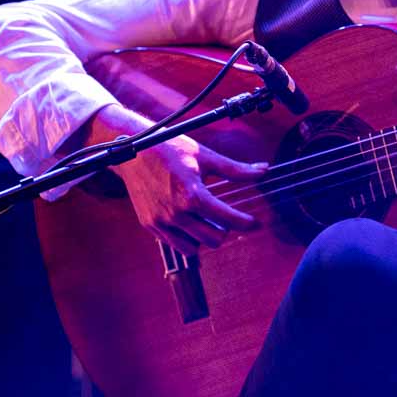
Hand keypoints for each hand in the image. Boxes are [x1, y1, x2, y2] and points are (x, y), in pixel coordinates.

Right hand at [86, 104, 263, 251]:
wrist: (133, 151)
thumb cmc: (169, 149)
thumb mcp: (205, 156)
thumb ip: (235, 169)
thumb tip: (263, 170)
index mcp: (193, 196)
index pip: (228, 219)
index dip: (247, 223)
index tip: (256, 223)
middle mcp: (177, 213)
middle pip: (214, 239)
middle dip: (225, 230)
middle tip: (226, 217)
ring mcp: (161, 221)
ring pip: (194, 247)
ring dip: (204, 237)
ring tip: (205, 219)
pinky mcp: (150, 225)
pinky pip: (175, 244)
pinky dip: (186, 237)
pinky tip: (188, 221)